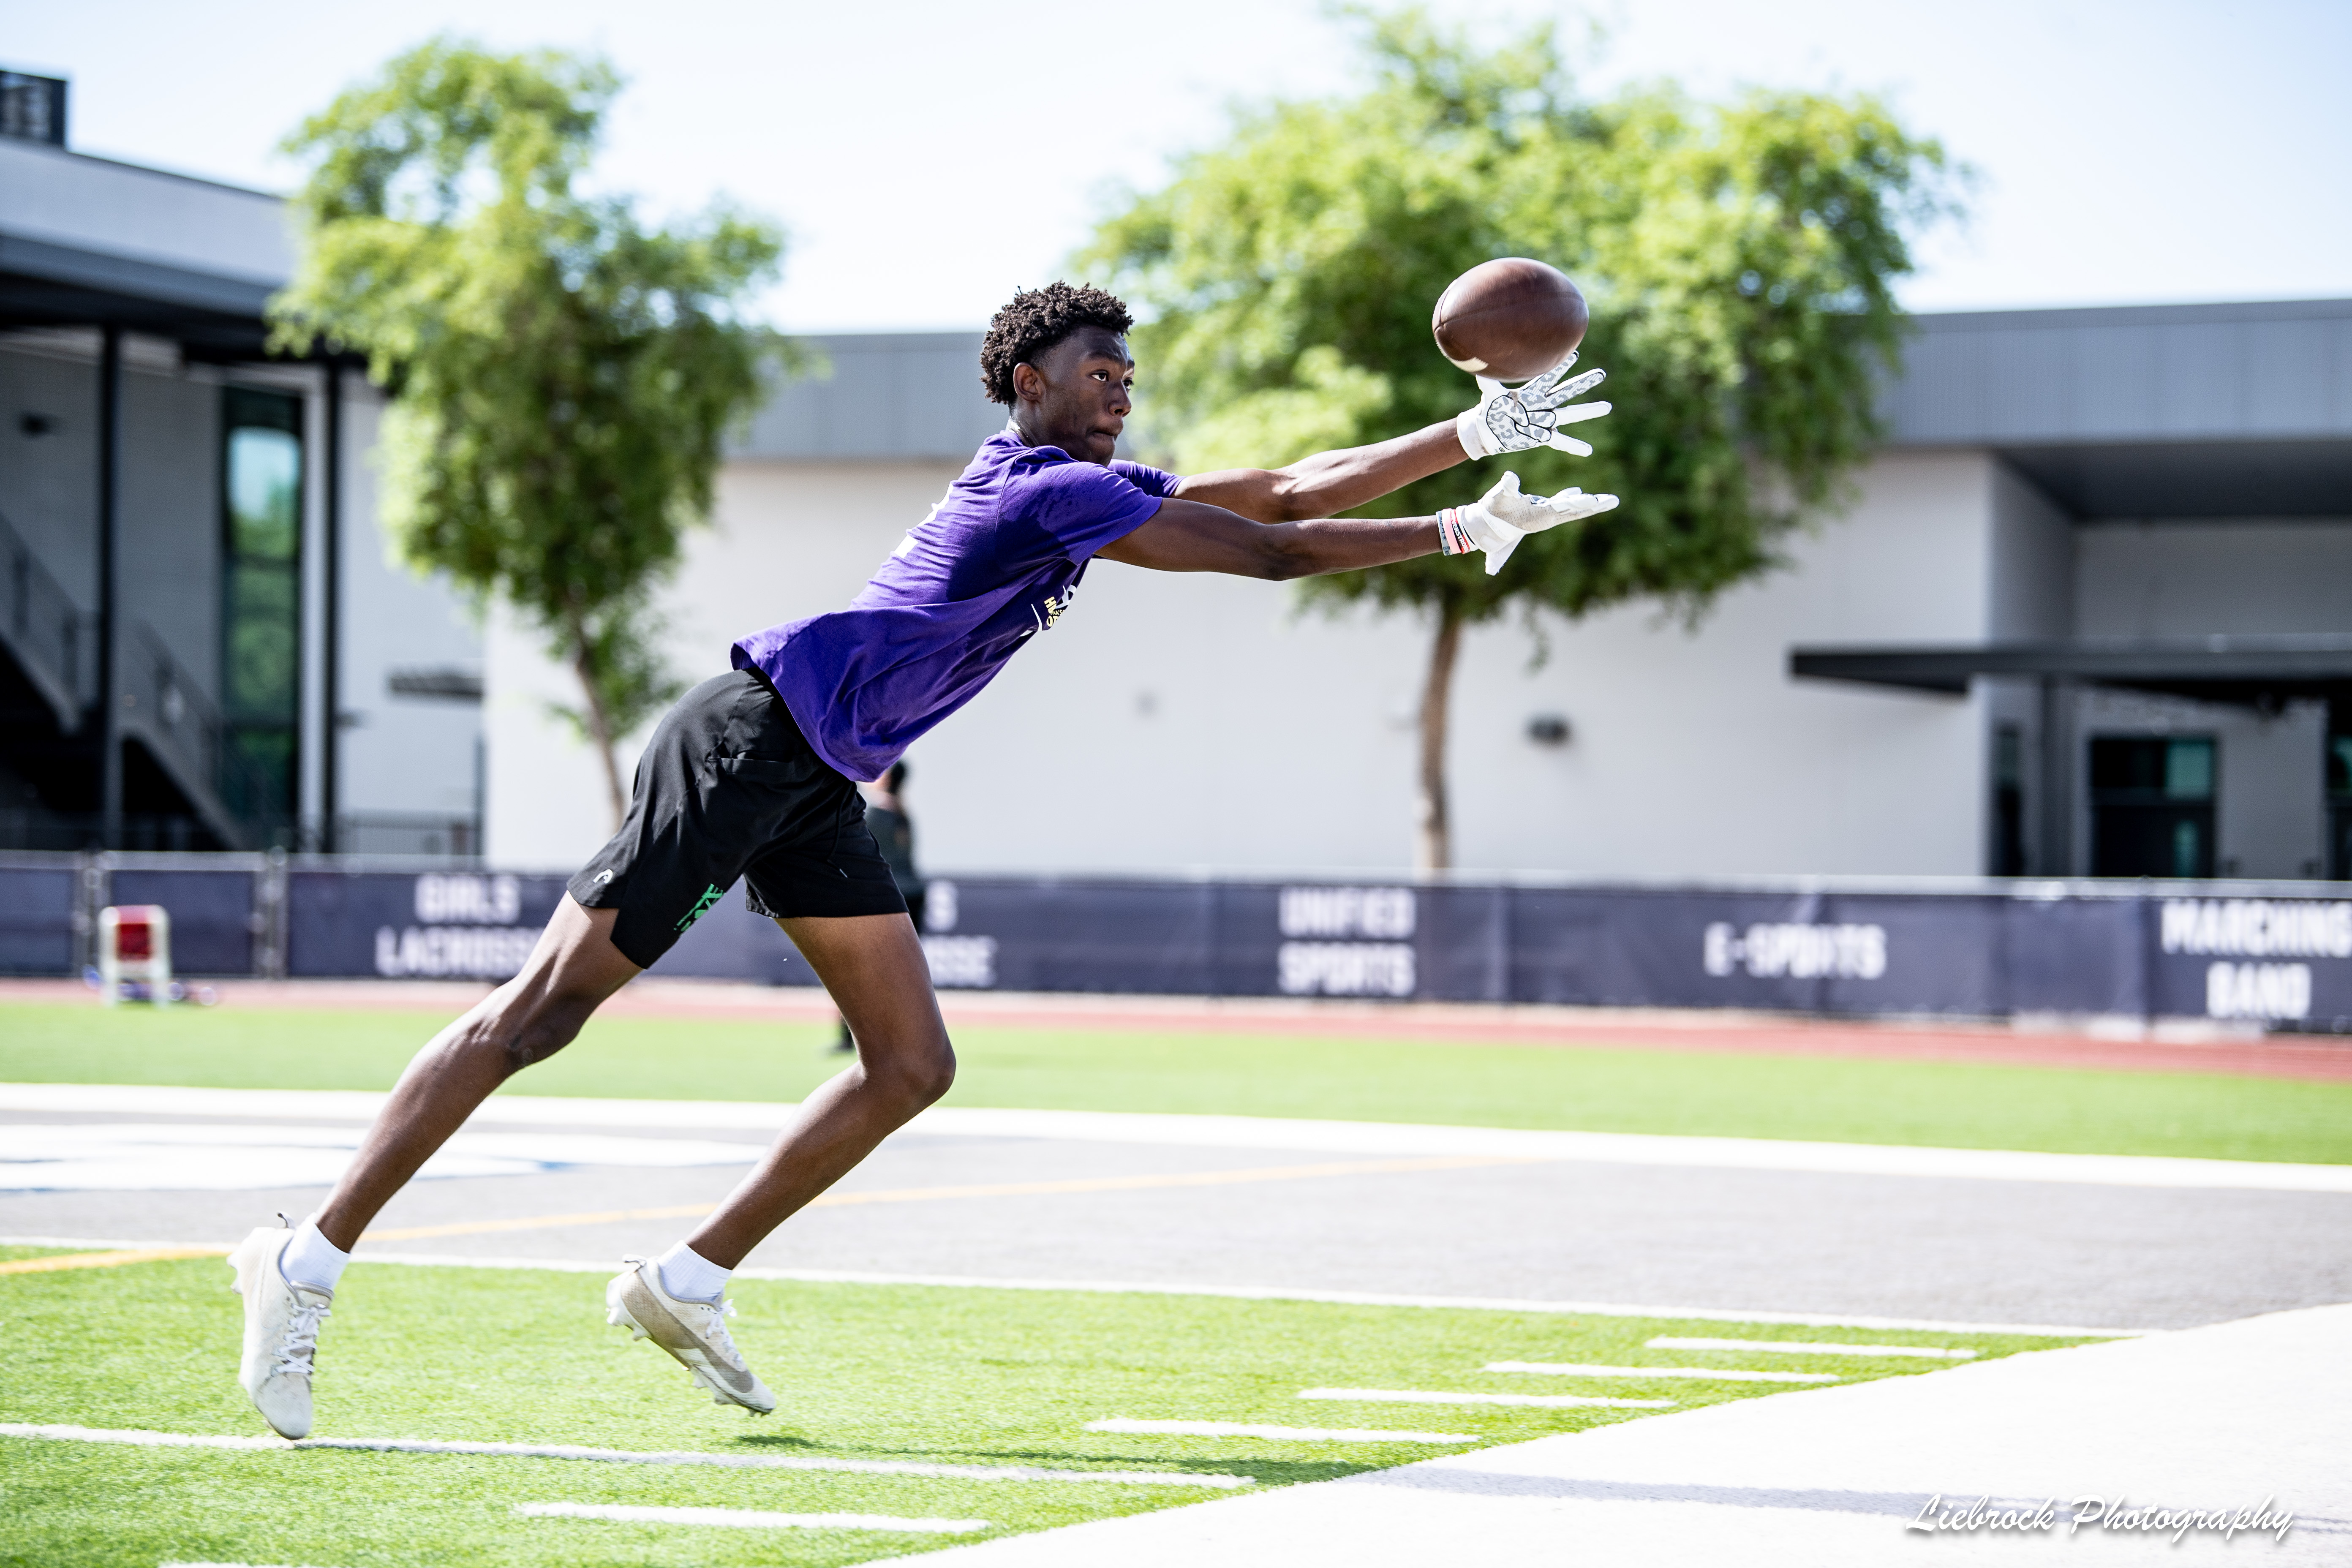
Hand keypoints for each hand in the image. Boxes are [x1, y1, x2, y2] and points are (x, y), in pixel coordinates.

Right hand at [1438, 471, 1619, 575]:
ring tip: (1608, 500)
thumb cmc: (1493, 511)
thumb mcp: (1497, 497)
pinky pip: (1562, 505)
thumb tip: (1510, 476)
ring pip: (1573, 509)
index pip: (1561, 507)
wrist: (1488, 527)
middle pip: (1576, 511)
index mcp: (1538, 515)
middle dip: (1594, 505)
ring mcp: (1547, 515)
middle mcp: (1547, 517)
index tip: (1591, 499)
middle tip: (1613, 501)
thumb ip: (1506, 487)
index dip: (1576, 502)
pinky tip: (1579, 491)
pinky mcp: (1542, 510)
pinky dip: (1572, 498)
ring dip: (1591, 504)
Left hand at [1455, 353, 1611, 458]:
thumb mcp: (1489, 394)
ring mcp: (1545, 420)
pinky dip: (1574, 447)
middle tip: (1601, 374)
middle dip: (1583, 384)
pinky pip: (1561, 442)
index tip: (1574, 354)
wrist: (1488, 430)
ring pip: (1570, 414)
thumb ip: (1487, 380)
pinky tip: (1588, 450)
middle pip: (1566, 392)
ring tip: (1607, 407)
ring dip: (1588, 411)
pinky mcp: (1542, 437)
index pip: (1548, 378)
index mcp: (1531, 392)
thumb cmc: (1490, 409)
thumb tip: (1479, 365)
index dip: (1560, 368)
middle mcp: (1542, 404)